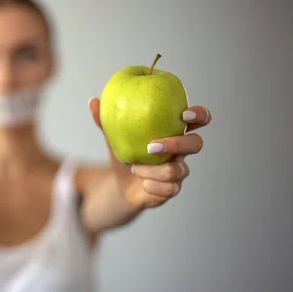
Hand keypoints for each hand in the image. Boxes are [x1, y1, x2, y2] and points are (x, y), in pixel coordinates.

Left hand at [89, 98, 211, 208]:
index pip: (199, 119)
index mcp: (173, 131)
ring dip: (153, 170)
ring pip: (178, 170)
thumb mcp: (113, 136)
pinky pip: (169, 189)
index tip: (183, 114)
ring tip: (134, 167)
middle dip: (176, 144)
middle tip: (151, 146)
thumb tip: (93, 101)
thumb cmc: (123, 152)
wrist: (119, 183)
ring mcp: (179, 171)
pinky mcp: (172, 189)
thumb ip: (105, 120)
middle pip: (196, 143)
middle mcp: (182, 151)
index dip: (199, 114)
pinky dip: (151, 185)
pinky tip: (141, 182)